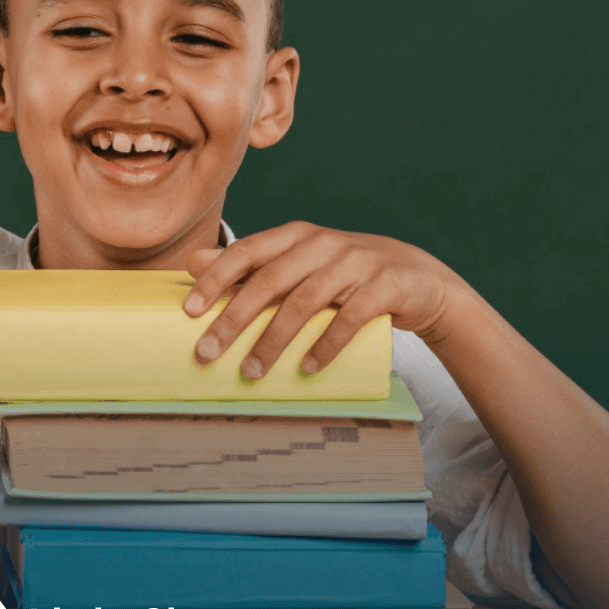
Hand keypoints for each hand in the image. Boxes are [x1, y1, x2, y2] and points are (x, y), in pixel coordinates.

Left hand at [181, 222, 462, 378]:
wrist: (418, 279)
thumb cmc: (345, 275)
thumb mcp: (298, 264)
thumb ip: (249, 265)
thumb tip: (191, 264)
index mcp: (296, 235)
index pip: (246, 251)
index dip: (215, 279)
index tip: (189, 311)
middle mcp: (323, 243)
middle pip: (269, 281)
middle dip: (234, 319)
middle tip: (207, 353)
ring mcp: (357, 262)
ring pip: (304, 302)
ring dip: (274, 341)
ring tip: (251, 373)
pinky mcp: (385, 286)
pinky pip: (350, 317)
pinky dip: (326, 345)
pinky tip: (307, 368)